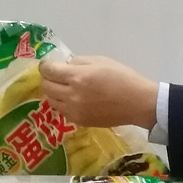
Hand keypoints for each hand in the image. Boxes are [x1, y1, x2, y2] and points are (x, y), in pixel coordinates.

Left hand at [37, 54, 158, 129]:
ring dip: (53, 92)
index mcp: (78, 77)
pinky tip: (72, 99)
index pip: (48, 71)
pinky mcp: (79, 121)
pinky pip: (62, 111)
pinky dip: (62, 103)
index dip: (45, 66)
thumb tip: (65, 65)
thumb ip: (79, 61)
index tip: (48, 64)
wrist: (137, 103)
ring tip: (63, 87)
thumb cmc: (122, 77)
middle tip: (55, 75)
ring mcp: (74, 111)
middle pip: (46, 86)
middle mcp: (72, 95)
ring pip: (51, 100)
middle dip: (48, 78)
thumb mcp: (100, 61)